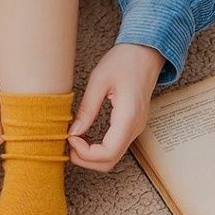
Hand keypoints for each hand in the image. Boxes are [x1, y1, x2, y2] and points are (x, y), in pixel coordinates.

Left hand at [68, 44, 164, 171]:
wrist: (146, 52)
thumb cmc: (124, 60)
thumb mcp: (99, 80)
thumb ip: (87, 109)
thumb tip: (73, 132)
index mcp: (128, 116)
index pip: (108, 153)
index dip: (85, 153)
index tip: (71, 137)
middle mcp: (135, 127)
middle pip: (110, 162)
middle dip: (85, 160)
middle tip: (68, 144)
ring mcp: (136, 128)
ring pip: (112, 158)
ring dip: (90, 156)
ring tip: (74, 140)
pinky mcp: (132, 126)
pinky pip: (115, 147)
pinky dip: (98, 149)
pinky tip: (84, 138)